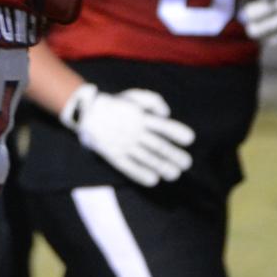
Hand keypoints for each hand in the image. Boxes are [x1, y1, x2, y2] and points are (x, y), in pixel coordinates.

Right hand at [63, 84, 195, 186]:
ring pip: (146, 158)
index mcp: (140, 117)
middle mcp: (134, 132)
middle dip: (174, 155)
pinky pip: (128, 167)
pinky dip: (140, 174)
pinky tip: (153, 181)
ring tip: (174, 174)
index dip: (177, 132)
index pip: (163, 126)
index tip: (189, 140)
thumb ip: (153, 101)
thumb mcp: (134, 95)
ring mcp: (124, 145)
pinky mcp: (113, 155)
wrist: (87, 112)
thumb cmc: (115, 103)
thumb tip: (166, 114)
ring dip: (162, 167)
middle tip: (186, 163)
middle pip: (158, 146)